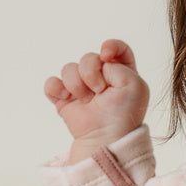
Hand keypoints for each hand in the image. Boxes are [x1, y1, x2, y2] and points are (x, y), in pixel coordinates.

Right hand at [44, 39, 149, 163]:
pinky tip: (66, 99)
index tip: (106, 55)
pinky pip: (51, 83)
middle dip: (90, 71)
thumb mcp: (134, 85)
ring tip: (87, 101)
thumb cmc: (123, 115)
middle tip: (99, 91)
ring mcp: (81, 88)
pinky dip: (56, 89)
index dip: (110, 47)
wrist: (105, 138)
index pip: (116, 49)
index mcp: (122, 73)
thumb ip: (119, 65)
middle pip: (89, 58)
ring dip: (76, 84)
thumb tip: (97, 64)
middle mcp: (101, 79)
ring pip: (68, 68)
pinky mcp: (64, 99)